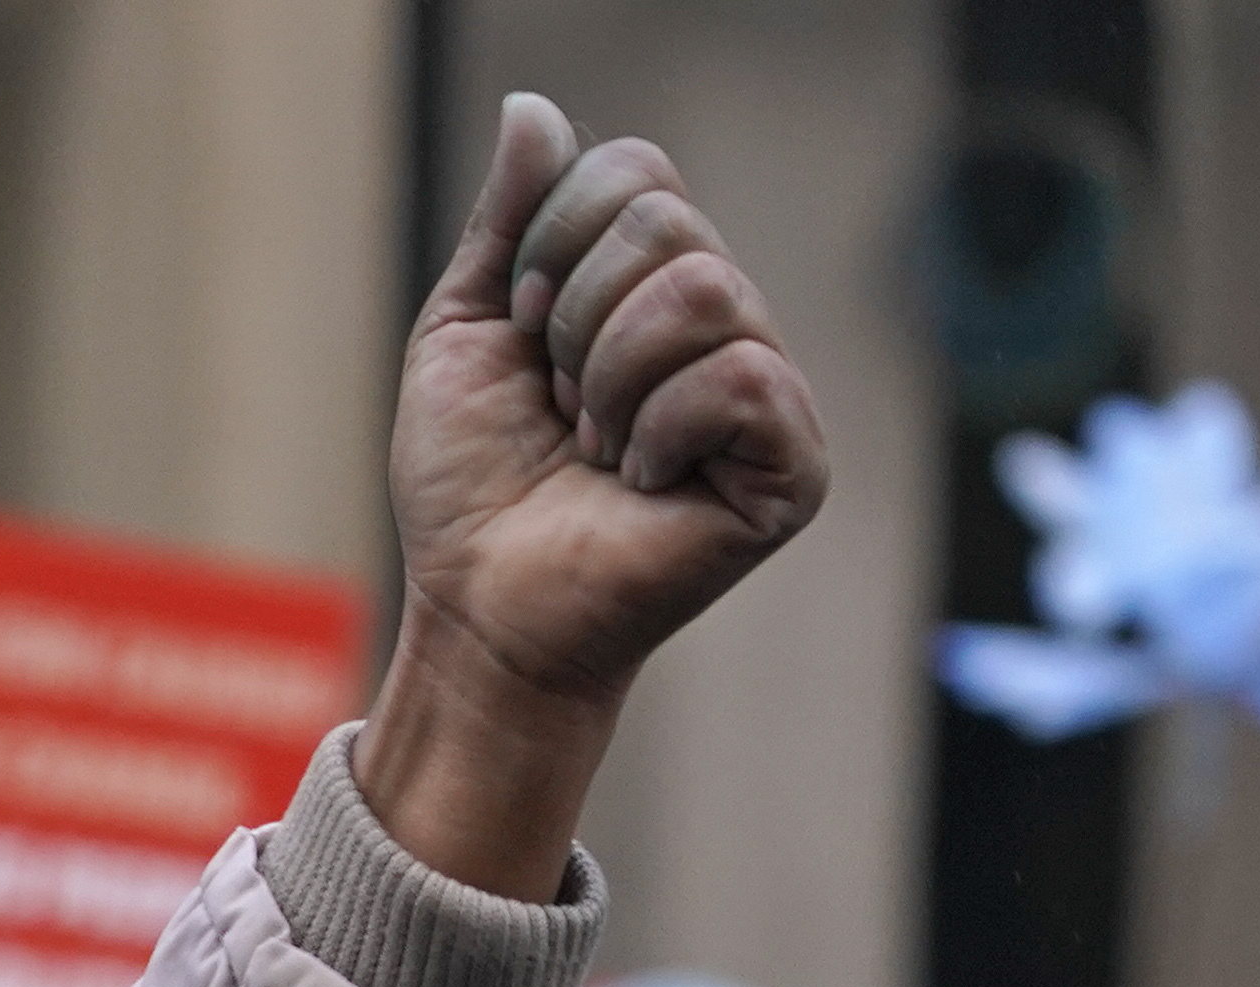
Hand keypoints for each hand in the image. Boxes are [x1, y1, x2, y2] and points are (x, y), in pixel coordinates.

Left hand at [362, 96, 829, 892]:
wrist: (480, 607)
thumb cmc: (472, 488)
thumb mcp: (467, 331)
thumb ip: (508, 220)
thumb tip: (535, 107)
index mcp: (652, 281)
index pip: (634, 173)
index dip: (551, 245)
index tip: (522, 335)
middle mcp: (723, 322)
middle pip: (667, 223)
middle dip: (575, 320)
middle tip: (561, 407)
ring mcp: (765, 391)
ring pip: (704, 291)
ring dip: (610, 377)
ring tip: (597, 449)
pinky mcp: (791, 463)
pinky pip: (741, 378)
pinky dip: (662, 428)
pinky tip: (643, 481)